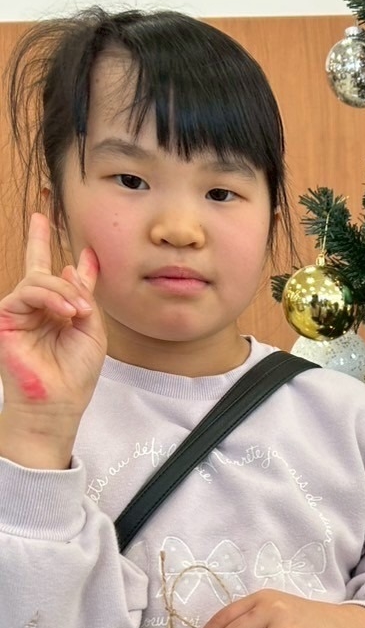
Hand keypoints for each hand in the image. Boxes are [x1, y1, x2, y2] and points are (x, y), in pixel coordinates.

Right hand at [0, 213, 104, 467]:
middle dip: (43, 248)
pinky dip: (50, 297)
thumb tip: (76, 265)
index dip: (53, 249)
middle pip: (39, 269)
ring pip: (38, 280)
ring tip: (76, 312)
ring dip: (63, 292)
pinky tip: (65, 311)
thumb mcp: (92, 331)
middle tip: (53, 246)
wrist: (58, 403)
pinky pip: (27, 292)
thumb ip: (85, 297)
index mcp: (56, 311)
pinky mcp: (5, 317)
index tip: (52, 224)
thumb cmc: (75, 375)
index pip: (54, 276)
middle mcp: (35, 309)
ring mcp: (18, 312)